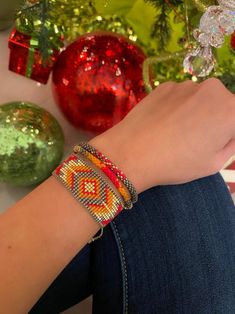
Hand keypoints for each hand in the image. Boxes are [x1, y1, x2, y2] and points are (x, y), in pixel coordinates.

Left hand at [89, 79, 234, 192]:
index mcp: (231, 110)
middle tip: (198, 140)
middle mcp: (213, 89)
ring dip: (196, 112)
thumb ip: (231, 143)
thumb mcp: (214, 163)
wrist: (131, 152)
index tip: (217, 141)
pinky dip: (177, 107)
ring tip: (176, 133)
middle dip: (216, 119)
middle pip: (223, 104)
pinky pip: (180, 96)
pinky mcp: (166, 85)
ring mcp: (187, 84)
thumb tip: (229, 133)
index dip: (229, 132)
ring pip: (200, 99)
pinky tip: (163, 124)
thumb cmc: (176, 163)